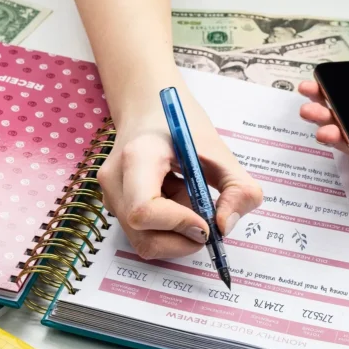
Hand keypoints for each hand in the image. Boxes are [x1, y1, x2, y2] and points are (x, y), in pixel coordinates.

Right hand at [97, 88, 262, 259]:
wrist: (147, 107)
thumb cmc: (181, 124)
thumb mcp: (220, 150)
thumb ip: (237, 189)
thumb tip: (224, 227)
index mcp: (137, 156)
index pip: (145, 210)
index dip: (179, 224)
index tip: (207, 222)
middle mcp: (115, 180)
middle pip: (144, 236)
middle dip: (182, 240)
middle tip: (206, 222)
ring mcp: (111, 195)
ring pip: (144, 242)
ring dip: (177, 234)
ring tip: (187, 200)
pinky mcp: (115, 206)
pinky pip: (144, 234)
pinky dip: (168, 229)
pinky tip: (174, 199)